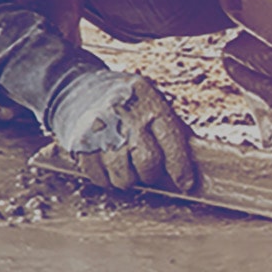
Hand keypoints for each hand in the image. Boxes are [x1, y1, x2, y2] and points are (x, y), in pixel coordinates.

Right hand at [46, 68, 197, 192]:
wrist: (76, 87)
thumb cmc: (125, 100)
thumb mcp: (152, 101)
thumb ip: (171, 128)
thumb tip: (196, 163)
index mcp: (149, 102)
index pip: (172, 141)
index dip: (181, 168)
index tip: (186, 184)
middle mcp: (124, 114)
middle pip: (147, 162)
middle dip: (151, 174)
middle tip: (148, 171)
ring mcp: (100, 129)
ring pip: (123, 177)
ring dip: (129, 179)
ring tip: (127, 166)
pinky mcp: (80, 144)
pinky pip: (100, 179)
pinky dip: (108, 179)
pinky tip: (109, 165)